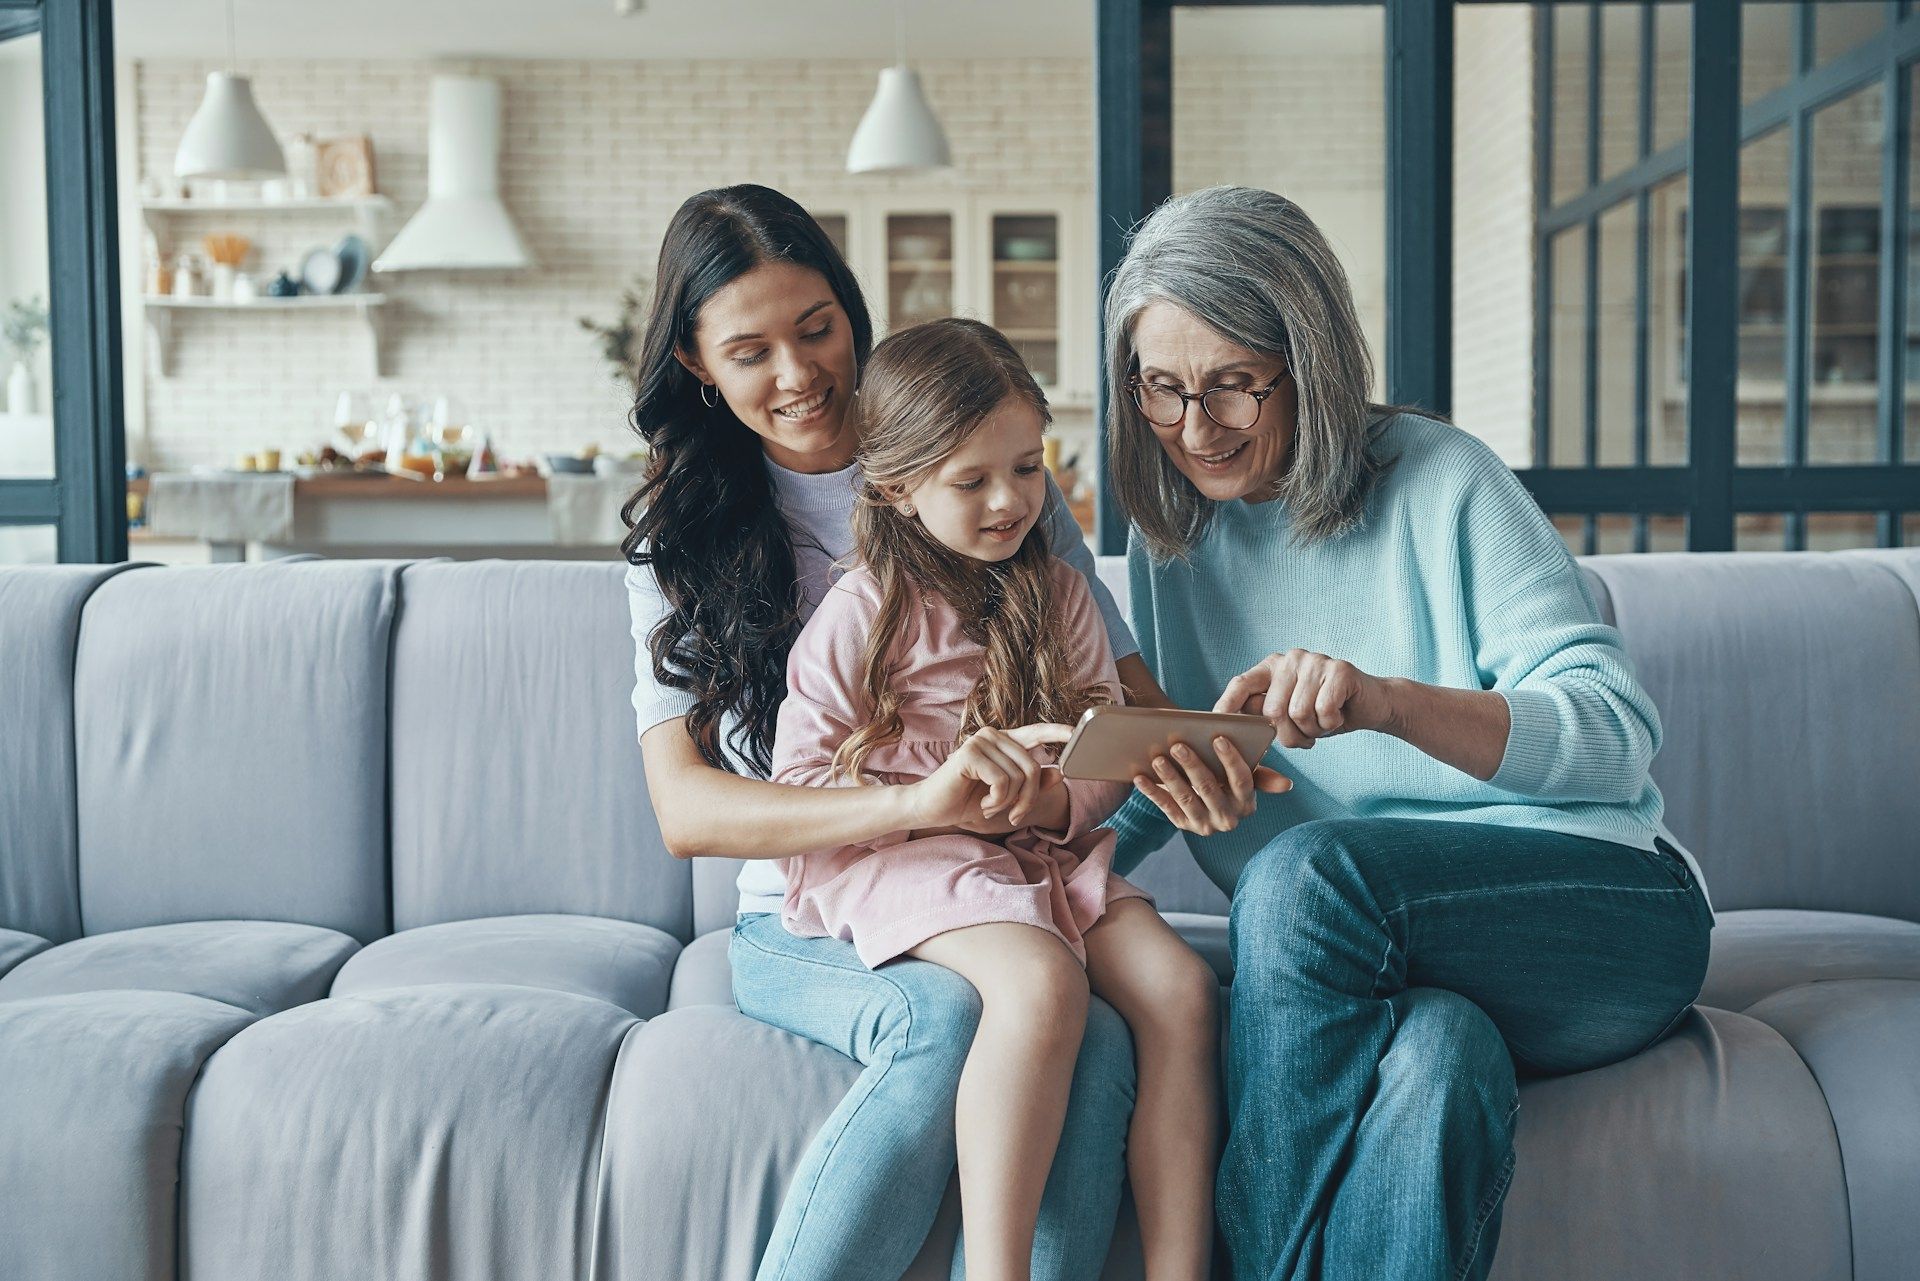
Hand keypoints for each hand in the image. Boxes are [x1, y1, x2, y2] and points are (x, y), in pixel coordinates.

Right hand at [905, 724, 1071, 832]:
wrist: (931, 809)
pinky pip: (1003, 781)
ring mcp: (981, 741)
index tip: (1077, 733)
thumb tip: (1061, 773)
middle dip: (1028, 799)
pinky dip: (996, 801)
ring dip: (1008, 802)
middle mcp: (994, 735)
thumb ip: (1033, 785)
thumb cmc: (967, 802)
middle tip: (1012, 815)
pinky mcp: (971, 753)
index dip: (1059, 732)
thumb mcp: (1007, 797)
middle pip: (1034, 767)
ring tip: (989, 807)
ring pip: (1020, 777)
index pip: (1037, 732)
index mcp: (1004, 742)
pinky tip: (981, 803)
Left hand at [1132, 735, 1291, 836]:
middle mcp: (1228, 818)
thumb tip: (1287, 785)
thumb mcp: (1246, 777)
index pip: (1242, 780)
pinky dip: (1152, 792)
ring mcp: (1205, 825)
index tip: (1218, 738)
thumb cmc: (1227, 778)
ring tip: (1157, 758)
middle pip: (1209, 788)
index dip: (1231, 760)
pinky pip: (1166, 808)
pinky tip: (1140, 777)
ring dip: (1170, 778)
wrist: (1206, 799)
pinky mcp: (1183, 826)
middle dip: (1193, 765)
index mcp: (1247, 802)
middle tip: (1178, 745)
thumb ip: (1262, 775)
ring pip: (1186, 799)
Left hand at [1214, 649, 1396, 748]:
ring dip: (1312, 731)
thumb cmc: (1324, 713)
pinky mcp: (1340, 670)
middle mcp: (1291, 659)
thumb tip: (1233, 721)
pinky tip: (1339, 716)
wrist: (1372, 705)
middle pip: (1273, 711)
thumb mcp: (1290, 714)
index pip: (1241, 683)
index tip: (1215, 724)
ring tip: (1323, 723)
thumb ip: (1265, 714)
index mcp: (1273, 667)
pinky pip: (1323, 711)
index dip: (1227, 704)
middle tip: (1306, 737)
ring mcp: (1316, 661)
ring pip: (1299, 714)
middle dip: (1289, 736)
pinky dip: (1331, 724)